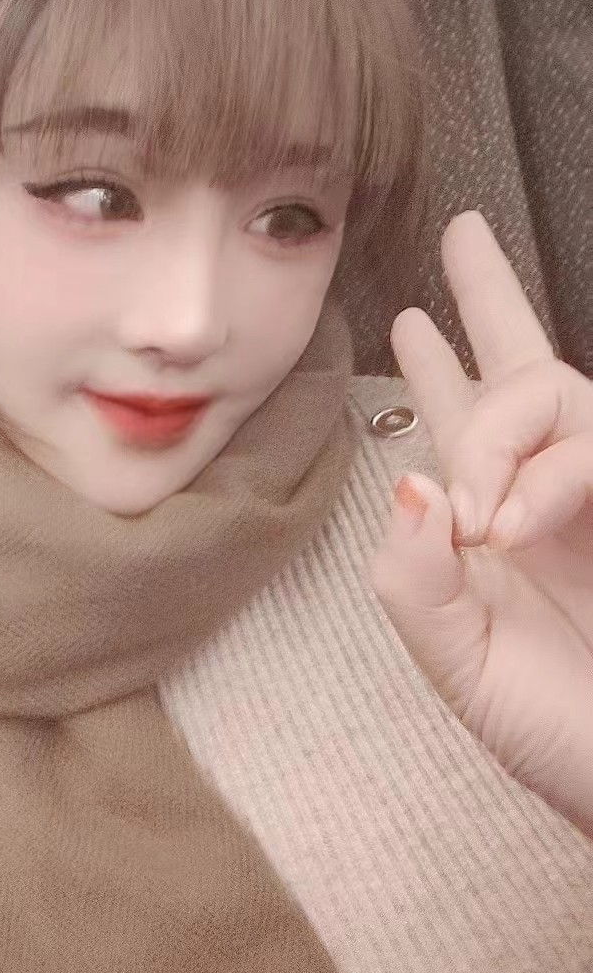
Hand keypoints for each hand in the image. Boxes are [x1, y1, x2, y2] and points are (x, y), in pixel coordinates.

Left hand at [369, 211, 592, 838]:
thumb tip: (410, 481)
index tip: (406, 309)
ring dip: (503, 434)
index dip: (439, 367)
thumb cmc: (566, 740)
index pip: (468, 429)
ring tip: (485, 512)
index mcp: (502, 535)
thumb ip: (418, 584)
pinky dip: (554, 475)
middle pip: (528, 376)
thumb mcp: (464, 672)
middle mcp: (556, 505)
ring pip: (563, 397)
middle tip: (463, 232)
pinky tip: (510, 518)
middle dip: (492, 298)